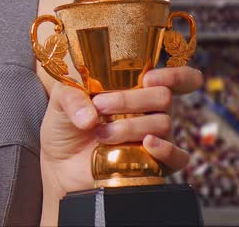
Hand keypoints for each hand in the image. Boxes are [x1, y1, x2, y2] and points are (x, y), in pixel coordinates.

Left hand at [39, 66, 203, 198]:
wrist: (60, 163)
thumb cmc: (67, 125)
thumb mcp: (60, 102)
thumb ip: (72, 98)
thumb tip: (90, 117)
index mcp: (137, 89)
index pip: (177, 79)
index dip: (175, 75)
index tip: (148, 78)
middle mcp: (151, 111)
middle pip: (163, 97)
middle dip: (131, 99)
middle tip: (100, 106)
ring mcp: (155, 137)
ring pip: (163, 123)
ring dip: (130, 126)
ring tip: (101, 133)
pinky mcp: (155, 164)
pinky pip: (178, 157)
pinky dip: (166, 150)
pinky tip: (148, 144)